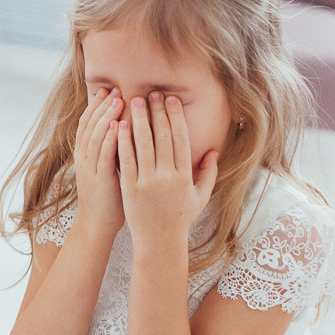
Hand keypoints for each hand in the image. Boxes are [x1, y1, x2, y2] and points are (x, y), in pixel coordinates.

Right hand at [73, 87, 125, 239]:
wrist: (97, 225)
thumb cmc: (107, 198)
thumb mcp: (106, 170)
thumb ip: (111, 151)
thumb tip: (124, 131)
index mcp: (85, 155)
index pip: (88, 124)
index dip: (96, 107)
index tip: (108, 91)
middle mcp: (84, 158)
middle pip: (90, 125)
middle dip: (102, 106)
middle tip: (115, 90)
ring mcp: (90, 168)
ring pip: (96, 136)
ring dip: (107, 116)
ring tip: (118, 100)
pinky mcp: (100, 179)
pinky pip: (104, 154)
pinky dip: (110, 137)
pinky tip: (118, 124)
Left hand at [117, 92, 217, 244]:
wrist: (159, 242)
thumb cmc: (180, 219)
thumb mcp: (200, 196)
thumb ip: (208, 173)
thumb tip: (213, 150)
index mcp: (185, 175)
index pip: (180, 138)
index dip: (174, 117)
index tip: (170, 99)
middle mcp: (167, 176)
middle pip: (162, 137)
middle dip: (156, 112)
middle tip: (150, 92)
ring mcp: (148, 182)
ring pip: (143, 144)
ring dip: (139, 120)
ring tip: (133, 101)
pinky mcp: (130, 187)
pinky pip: (126, 160)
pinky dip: (123, 141)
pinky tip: (121, 125)